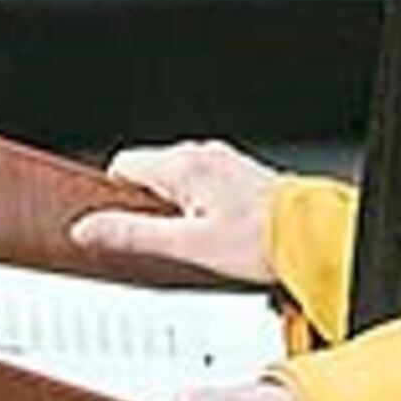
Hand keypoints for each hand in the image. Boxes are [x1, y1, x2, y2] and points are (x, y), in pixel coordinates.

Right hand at [70, 138, 282, 290]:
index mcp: (183, 166)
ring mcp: (223, 162)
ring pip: (176, 180)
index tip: (124, 225)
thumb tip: (87, 230)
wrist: (313, 238)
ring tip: (198, 240)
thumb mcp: (186, 245)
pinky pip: (202, 184)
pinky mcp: (239, 174)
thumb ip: (132, 234)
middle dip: (148, 206)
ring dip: (177, 208)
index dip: (115, 199)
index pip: (121, 166)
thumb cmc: (261, 241)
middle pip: (149, 174)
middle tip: (168, 241)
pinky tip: (218, 232)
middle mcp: (203, 155)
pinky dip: (200, 206)